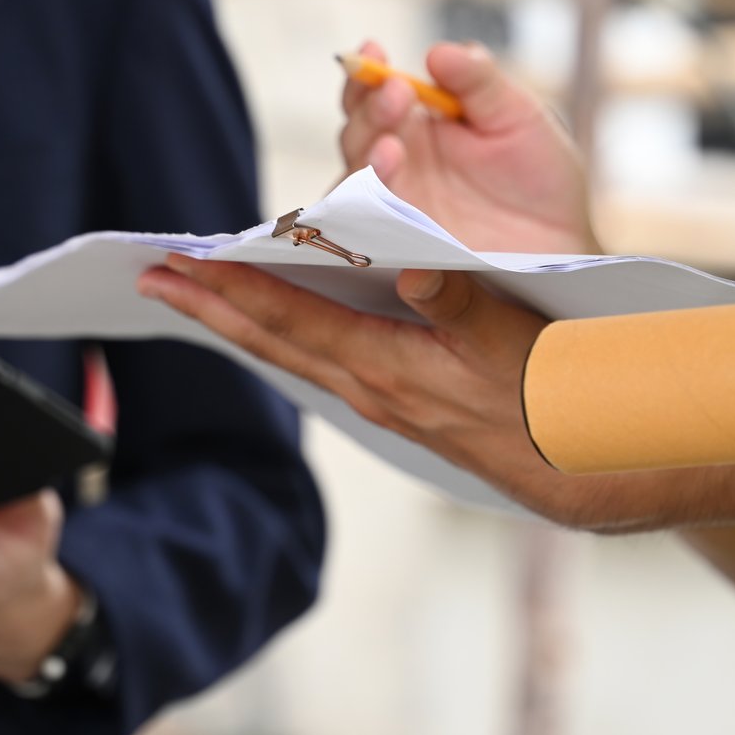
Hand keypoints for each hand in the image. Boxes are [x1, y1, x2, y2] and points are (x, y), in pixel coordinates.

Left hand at [139, 255, 596, 523]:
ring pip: (290, 353)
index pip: (287, 318)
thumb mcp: (515, 342)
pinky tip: (272, 323)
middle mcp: (369, 386)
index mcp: (385, 365)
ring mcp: (380, 399)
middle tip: (152, 275)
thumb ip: (465, 303)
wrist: (582, 470)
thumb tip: (418, 271)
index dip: (229, 288)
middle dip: (209, 306)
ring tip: (196, 292)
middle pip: (269, 339)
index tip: (175, 263)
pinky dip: (284, 334)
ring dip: (239, 320)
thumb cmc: (554, 398)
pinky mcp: (397, 404)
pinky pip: (320, 362)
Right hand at [342, 39, 597, 253]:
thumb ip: (480, 82)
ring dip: (367, 162)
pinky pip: (374, 238)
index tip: (374, 51)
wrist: (564, 241)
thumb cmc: (539, 173)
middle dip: (370, 112)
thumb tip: (438, 52)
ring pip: (354, 183)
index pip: (374, 94)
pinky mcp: (404, 251)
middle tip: (398, 95)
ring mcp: (395, 209)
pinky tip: (392, 207)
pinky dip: (373, 220)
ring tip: (392, 149)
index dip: (366, 74)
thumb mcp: (520, 115)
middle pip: (356, 134)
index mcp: (416, 124)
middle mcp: (395, 164)